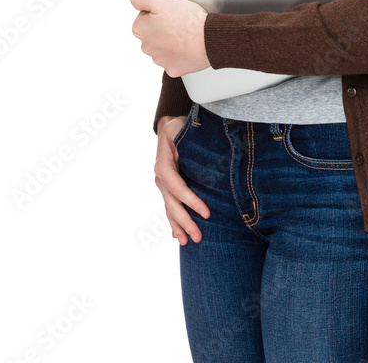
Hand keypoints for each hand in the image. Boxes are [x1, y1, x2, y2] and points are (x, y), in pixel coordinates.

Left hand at [130, 0, 210, 76]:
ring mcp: (159, 60)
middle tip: (179, 22)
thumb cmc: (188, 20)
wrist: (210, 39)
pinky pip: (173, 59)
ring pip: (162, 46)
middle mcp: (146, 47)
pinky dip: (179, 53)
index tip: (170, 12)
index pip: (144, 16)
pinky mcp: (172, 69)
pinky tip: (187, 46)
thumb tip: (134, 1)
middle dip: (162, 26)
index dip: (158, 11)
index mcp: (140, 29)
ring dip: (170, 40)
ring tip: (185, 34)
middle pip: (152, 32)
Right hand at [155, 115, 210, 243]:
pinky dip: (173, 222)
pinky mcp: (168, 188)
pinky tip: (178, 236)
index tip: (206, 212)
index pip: (176, 185)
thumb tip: (205, 144)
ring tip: (189, 241)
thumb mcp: (180, 126)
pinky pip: (170, 207)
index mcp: (163, 162)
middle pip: (172, 202)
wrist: (169, 128)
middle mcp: (161, 176)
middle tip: (199, 236)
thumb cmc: (178, 126)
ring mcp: (163, 184)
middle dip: (185, 221)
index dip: (190, 199)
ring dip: (179, 226)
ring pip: (170, 208)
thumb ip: (187, 136)